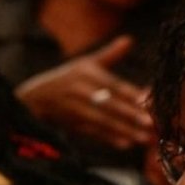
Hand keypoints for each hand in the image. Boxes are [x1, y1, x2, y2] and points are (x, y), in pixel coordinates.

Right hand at [16, 35, 154, 150]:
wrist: (34, 98)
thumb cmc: (66, 78)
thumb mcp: (85, 63)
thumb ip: (109, 55)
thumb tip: (129, 40)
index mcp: (87, 73)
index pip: (113, 85)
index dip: (131, 94)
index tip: (149, 101)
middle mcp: (80, 90)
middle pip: (109, 104)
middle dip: (130, 115)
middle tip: (150, 124)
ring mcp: (74, 108)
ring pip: (102, 121)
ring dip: (123, 130)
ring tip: (143, 138)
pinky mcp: (71, 123)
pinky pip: (92, 132)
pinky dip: (108, 138)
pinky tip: (124, 144)